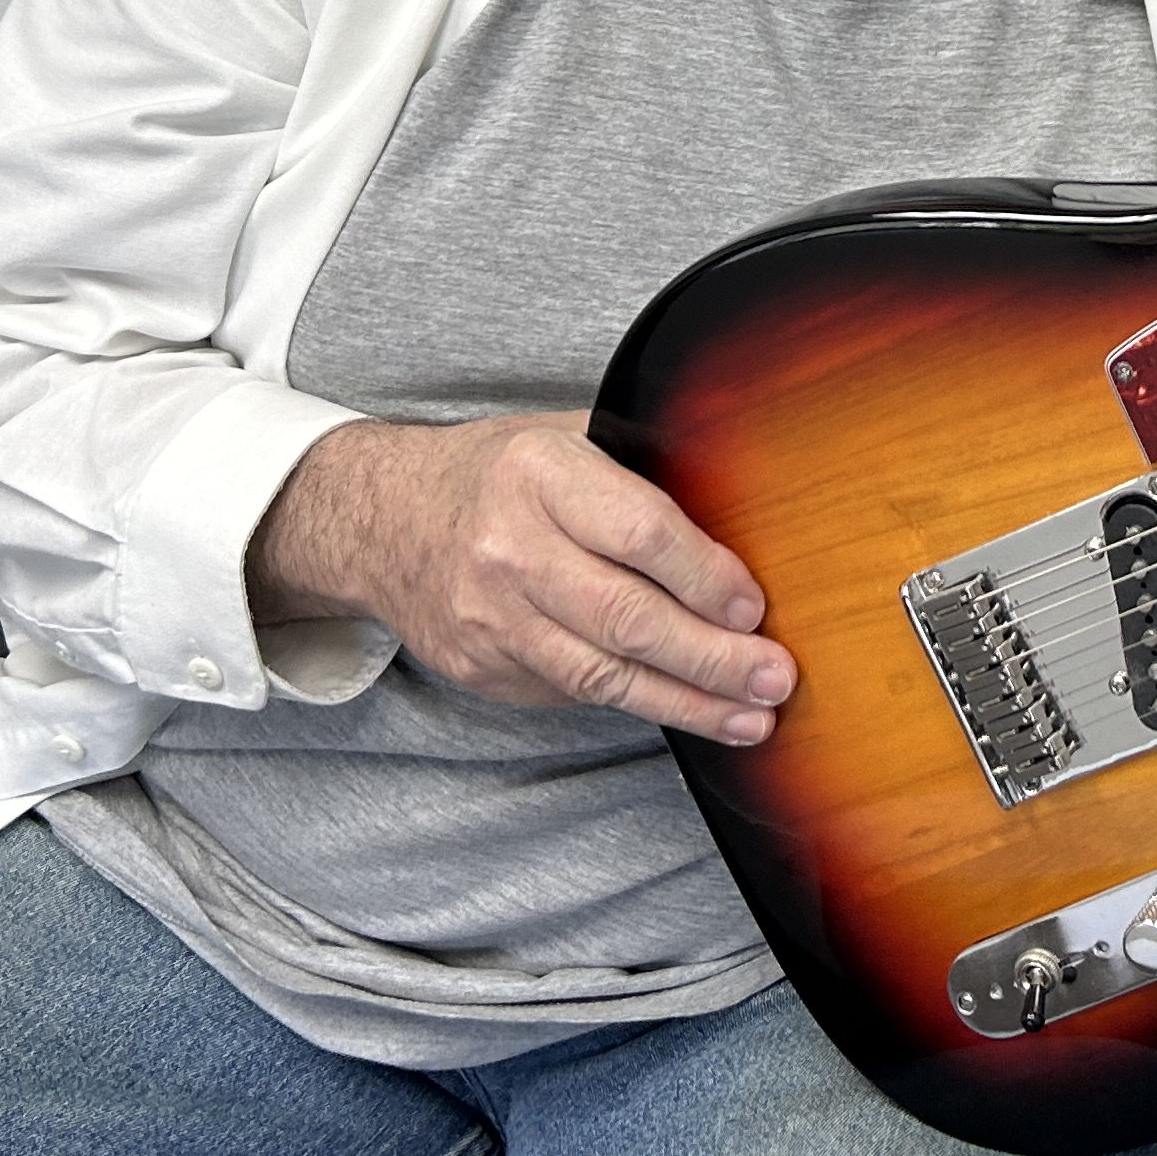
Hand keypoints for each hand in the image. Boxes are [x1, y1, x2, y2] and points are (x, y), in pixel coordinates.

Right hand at [249, 412, 793, 743]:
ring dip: (687, 702)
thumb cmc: (497, 472)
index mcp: (540, 474)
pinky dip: (636, 704)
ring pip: (602, 675)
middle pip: (626, 617)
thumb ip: (637, 463)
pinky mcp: (481, 667)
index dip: (704, 575)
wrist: (381, 520)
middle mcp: (509, 549)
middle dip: (712, 657)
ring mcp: (489, 618)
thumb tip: (742, 503)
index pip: (639, 532)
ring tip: (750, 718)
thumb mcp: (560, 437)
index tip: (755, 605)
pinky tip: (688, 709)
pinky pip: (572, 692)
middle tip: (775, 678)